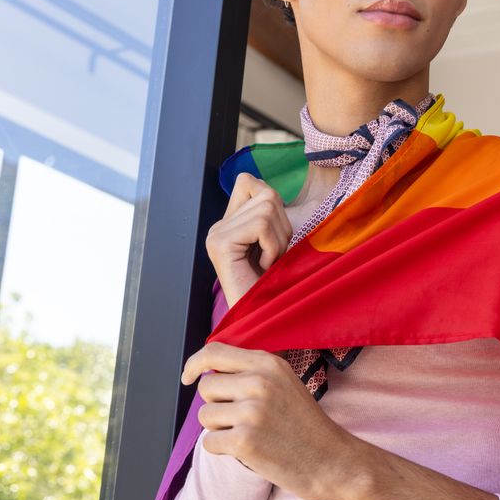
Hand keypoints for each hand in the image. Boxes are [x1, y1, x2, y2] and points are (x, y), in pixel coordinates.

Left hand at [181, 342, 367, 499]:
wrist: (333, 462)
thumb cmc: (305, 426)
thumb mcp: (284, 384)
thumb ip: (250, 373)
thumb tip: (205, 371)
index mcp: (268, 364)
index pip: (214, 352)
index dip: (194, 363)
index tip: (188, 377)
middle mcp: (259, 382)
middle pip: (206, 388)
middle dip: (217, 405)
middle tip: (245, 419)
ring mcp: (251, 411)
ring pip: (205, 416)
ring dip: (220, 429)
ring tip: (252, 434)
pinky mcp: (244, 441)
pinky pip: (210, 443)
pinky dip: (224, 450)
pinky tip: (251, 451)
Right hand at [206, 172, 292, 306]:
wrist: (262, 319)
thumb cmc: (275, 285)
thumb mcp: (276, 242)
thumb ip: (269, 214)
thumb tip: (270, 189)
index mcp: (228, 223)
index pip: (247, 180)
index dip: (271, 201)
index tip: (273, 235)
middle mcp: (218, 226)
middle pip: (265, 192)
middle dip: (282, 224)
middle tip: (274, 254)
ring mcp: (216, 234)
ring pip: (266, 206)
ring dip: (279, 238)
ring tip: (270, 261)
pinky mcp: (220, 244)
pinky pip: (261, 225)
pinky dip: (273, 247)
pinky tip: (264, 266)